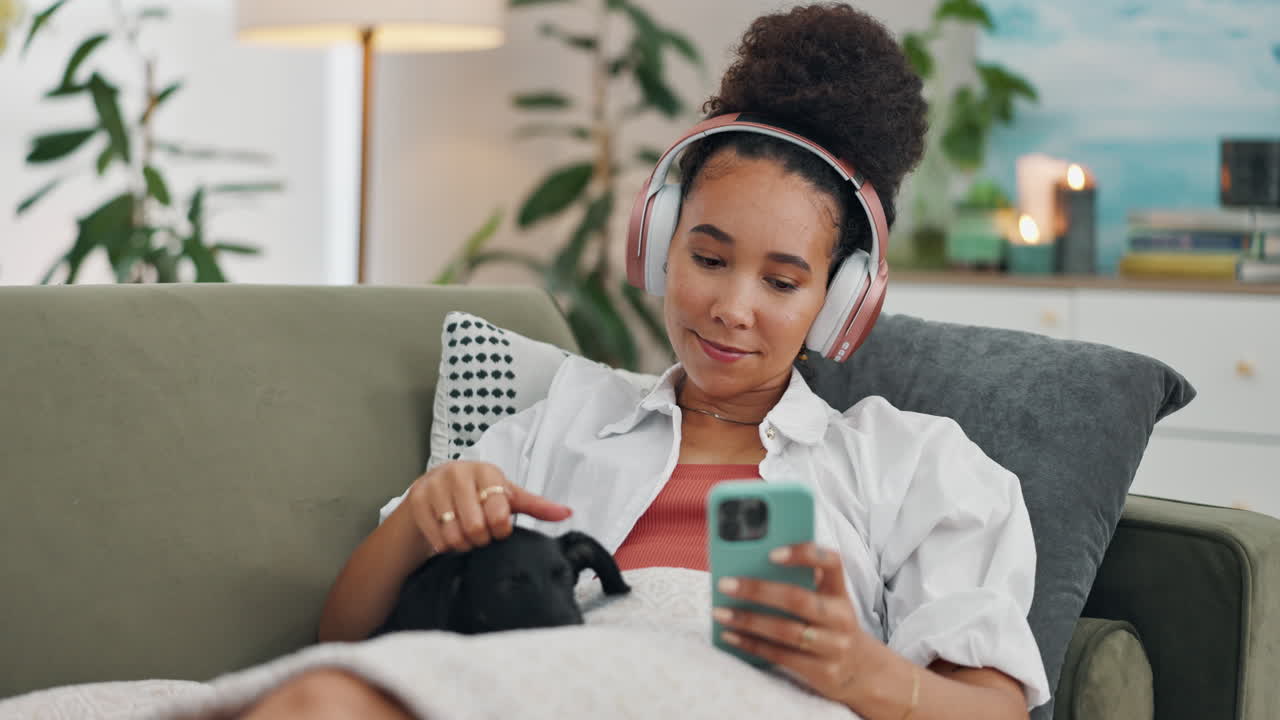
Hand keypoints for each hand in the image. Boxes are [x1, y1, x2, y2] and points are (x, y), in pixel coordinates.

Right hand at [406, 461, 571, 553]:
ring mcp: (435, 485)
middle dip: (480, 539)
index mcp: (487, 471)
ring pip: (454, 534)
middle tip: (480, 536)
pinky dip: (444, 545)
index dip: (500, 529)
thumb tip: (567, 513)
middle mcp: (459, 473)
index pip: (499, 511)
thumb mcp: (507, 497)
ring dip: (462, 544)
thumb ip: (537, 506)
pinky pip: (435, 537)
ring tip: (465, 537)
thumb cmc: (478, 495)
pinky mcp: (416, 499)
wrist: (435, 490)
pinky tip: (448, 538)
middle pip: (475, 526)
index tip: (499, 530)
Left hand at [713, 543, 873, 705]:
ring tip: (719, 612)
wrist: (860, 670)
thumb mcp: (826, 601)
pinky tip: (730, 636)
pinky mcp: (822, 673)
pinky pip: (780, 656)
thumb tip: (750, 565)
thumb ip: (801, 582)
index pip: (831, 563)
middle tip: (725, 584)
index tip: (772, 552)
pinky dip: (751, 645)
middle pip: (798, 599)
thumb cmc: (828, 624)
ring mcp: (834, 647)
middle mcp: (841, 618)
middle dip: (758, 591)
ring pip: (786, 631)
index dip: (804, 554)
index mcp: (840, 592)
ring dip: (748, 621)